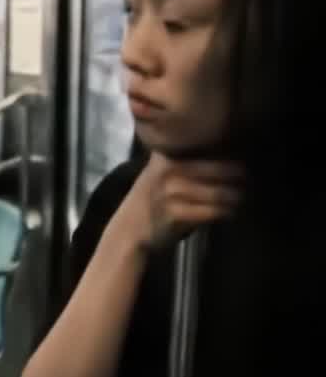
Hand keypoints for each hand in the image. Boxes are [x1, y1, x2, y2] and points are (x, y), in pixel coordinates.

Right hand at [124, 153, 243, 253]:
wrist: (129, 230)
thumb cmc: (151, 200)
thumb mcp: (159, 172)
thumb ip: (183, 160)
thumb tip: (225, 151)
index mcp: (164, 155)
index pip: (205, 146)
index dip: (227, 152)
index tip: (241, 157)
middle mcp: (167, 170)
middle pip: (218, 168)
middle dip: (238, 176)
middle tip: (247, 180)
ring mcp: (171, 192)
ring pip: (218, 192)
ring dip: (235, 197)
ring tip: (241, 198)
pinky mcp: (176, 214)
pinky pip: (212, 212)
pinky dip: (225, 212)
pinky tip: (230, 212)